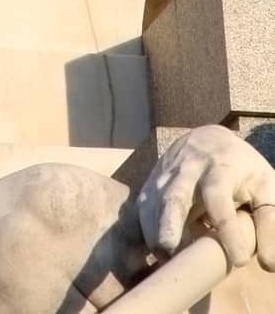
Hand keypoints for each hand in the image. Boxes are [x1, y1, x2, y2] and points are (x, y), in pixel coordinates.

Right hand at [137, 125, 274, 271]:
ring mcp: (165, 175)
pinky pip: (143, 208)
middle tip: (169, 248)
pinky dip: (146, 230)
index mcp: (220, 168)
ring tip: (166, 259)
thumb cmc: (242, 171)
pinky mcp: (152, 184)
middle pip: (175, 195)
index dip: (227, 229)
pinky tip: (158, 251)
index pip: (219, 198)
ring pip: (154, 203)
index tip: (238, 260)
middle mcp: (188, 169)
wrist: (210, 141)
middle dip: (169, 222)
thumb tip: (268, 264)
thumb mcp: (266, 189)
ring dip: (155, 232)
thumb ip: (269, 223)